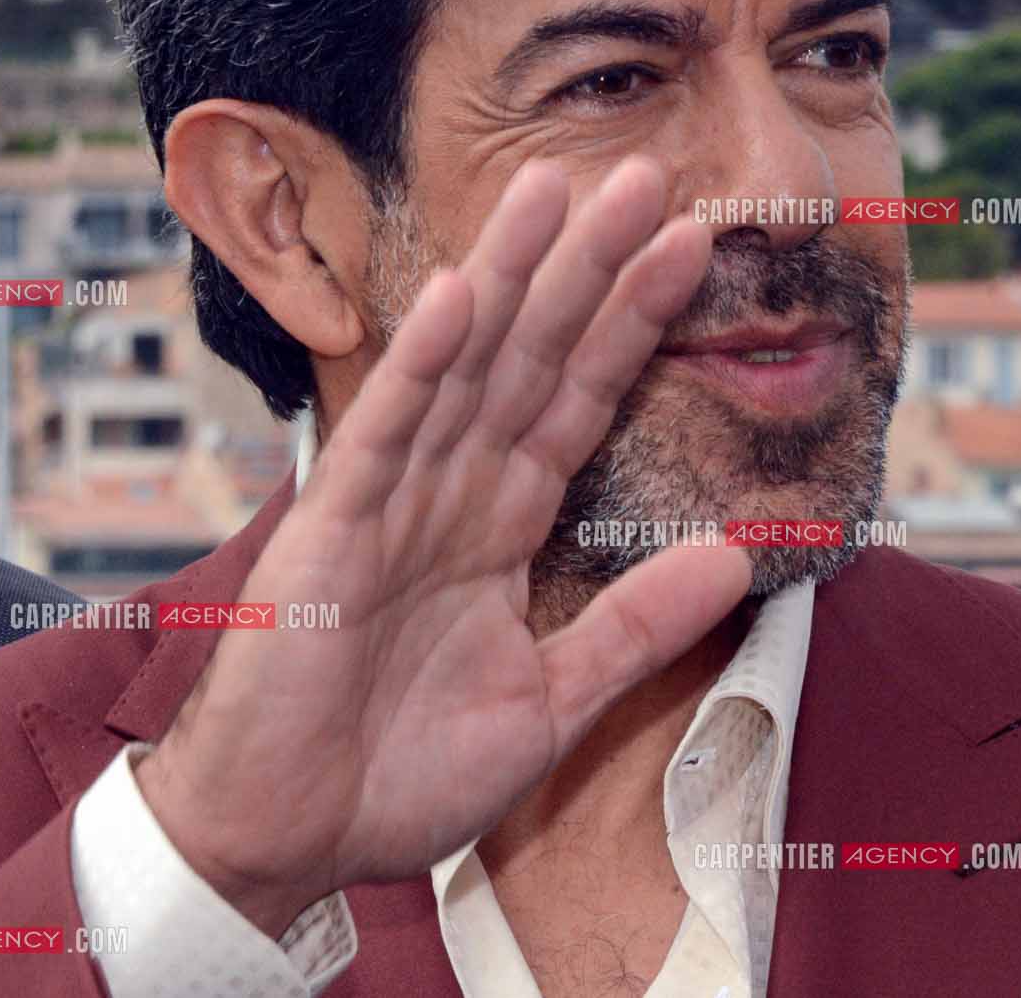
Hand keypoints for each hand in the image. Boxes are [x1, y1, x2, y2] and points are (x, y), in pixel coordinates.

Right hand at [132, 157, 749, 935]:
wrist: (284, 845)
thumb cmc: (397, 777)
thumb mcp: (551, 704)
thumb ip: (634, 628)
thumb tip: (735, 559)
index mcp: (498, 526)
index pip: (580, 401)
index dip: (634, 324)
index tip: (693, 248)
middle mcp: (449, 493)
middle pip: (533, 356)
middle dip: (588, 267)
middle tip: (646, 174)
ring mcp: (389, 502)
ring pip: (465, 367)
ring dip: (512, 277)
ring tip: (559, 187)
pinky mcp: (332, 531)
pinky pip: (386, 432)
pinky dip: (425, 363)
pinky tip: (464, 294)